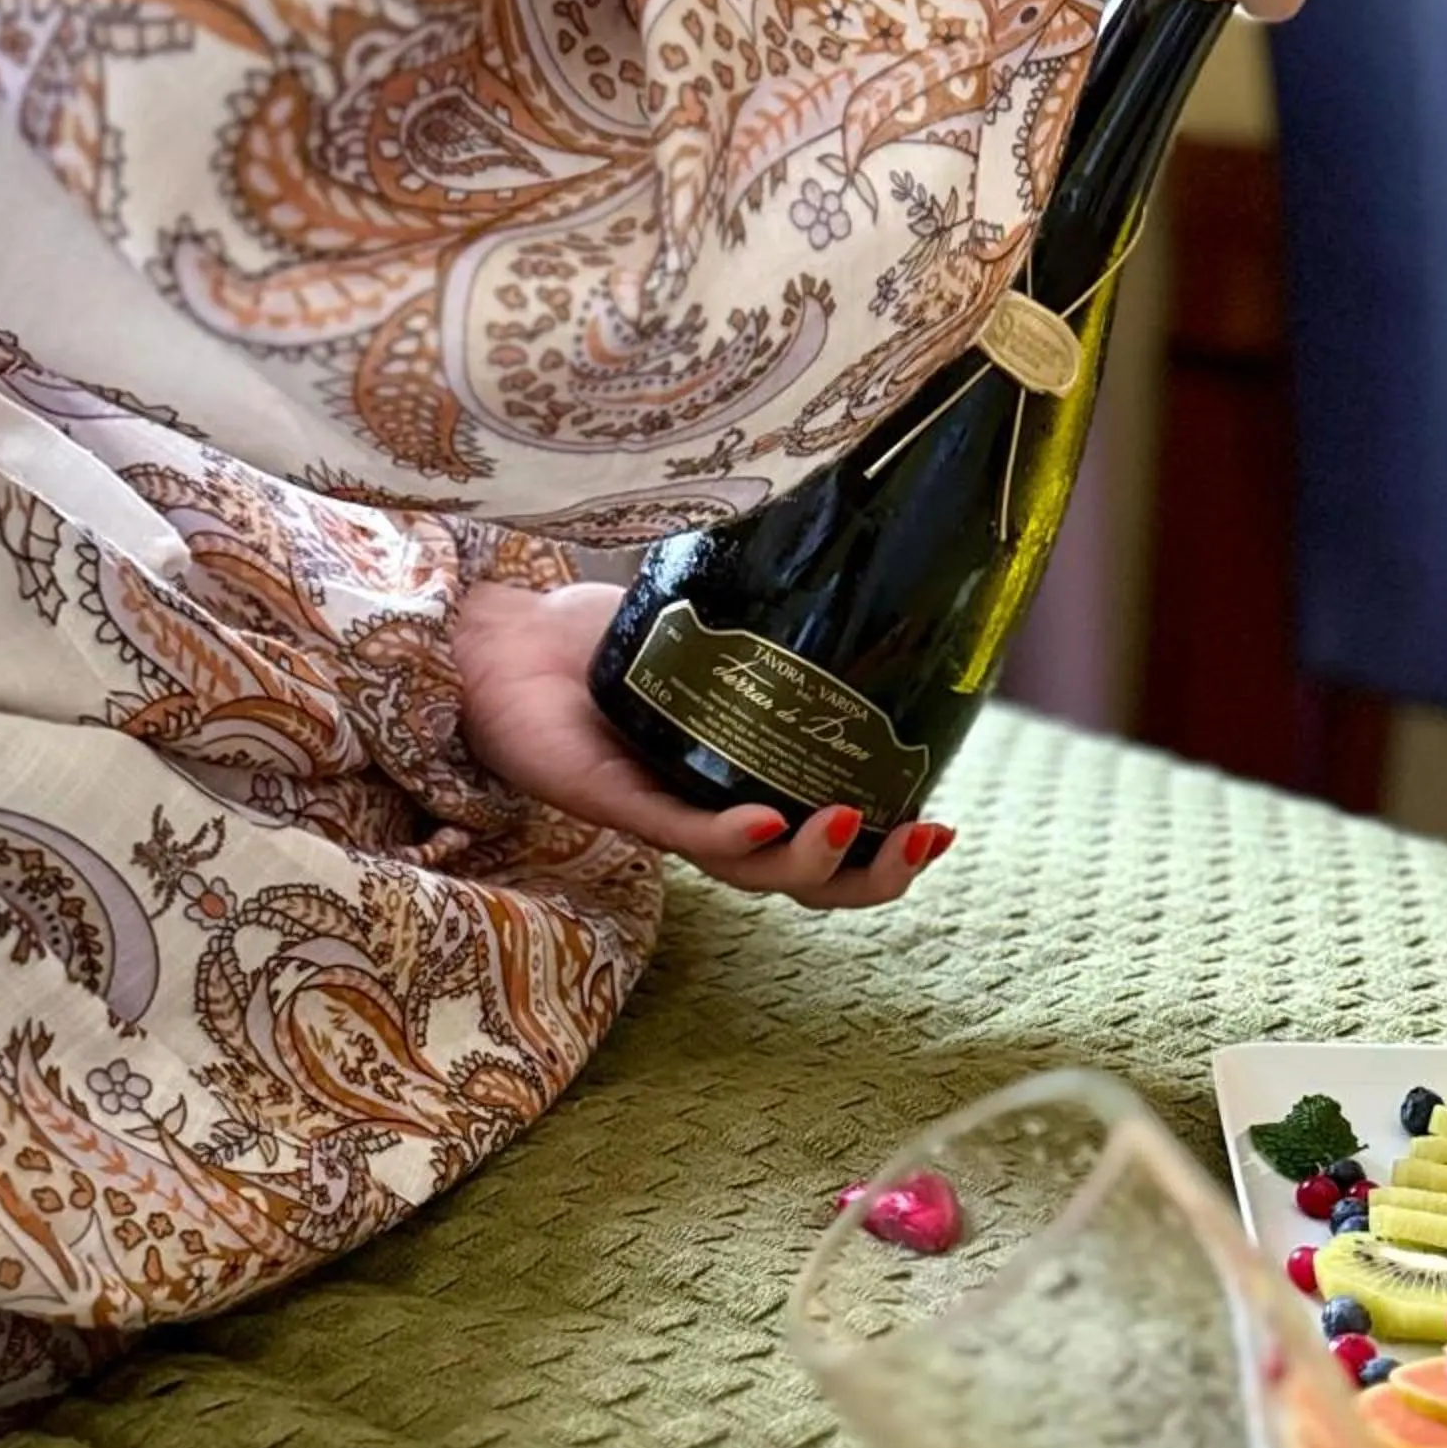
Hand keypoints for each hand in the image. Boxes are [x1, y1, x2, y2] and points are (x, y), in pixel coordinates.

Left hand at [453, 581, 951, 908]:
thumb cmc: (610, 640)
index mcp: (750, 791)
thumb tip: (863, 564)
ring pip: (751, 871)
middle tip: (922, 837)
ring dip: (810, 857)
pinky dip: (727, 832)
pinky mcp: (610, 799)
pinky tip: (766, 819)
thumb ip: (784, 624)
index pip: (834, 845)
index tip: (943, 822)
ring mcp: (665, 814)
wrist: (503, 639)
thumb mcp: (721, 629)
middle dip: (875, 874)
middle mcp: (714, 817)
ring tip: (846, 818)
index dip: (893, 853)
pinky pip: (677, 831)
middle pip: (808, 882)